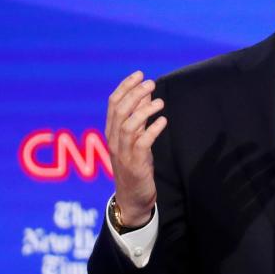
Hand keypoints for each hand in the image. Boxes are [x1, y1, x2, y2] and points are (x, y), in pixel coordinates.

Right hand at [105, 71, 167, 227]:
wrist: (132, 199)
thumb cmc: (135, 165)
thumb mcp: (136, 138)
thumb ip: (139, 116)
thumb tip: (146, 92)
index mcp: (111, 132)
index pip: (113, 103)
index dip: (125, 87)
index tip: (139, 74)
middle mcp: (114, 141)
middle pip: (119, 111)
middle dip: (134, 94)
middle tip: (151, 83)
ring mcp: (123, 153)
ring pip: (128, 125)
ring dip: (144, 110)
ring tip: (160, 102)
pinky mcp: (135, 165)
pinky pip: (142, 144)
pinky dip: (152, 130)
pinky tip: (163, 121)